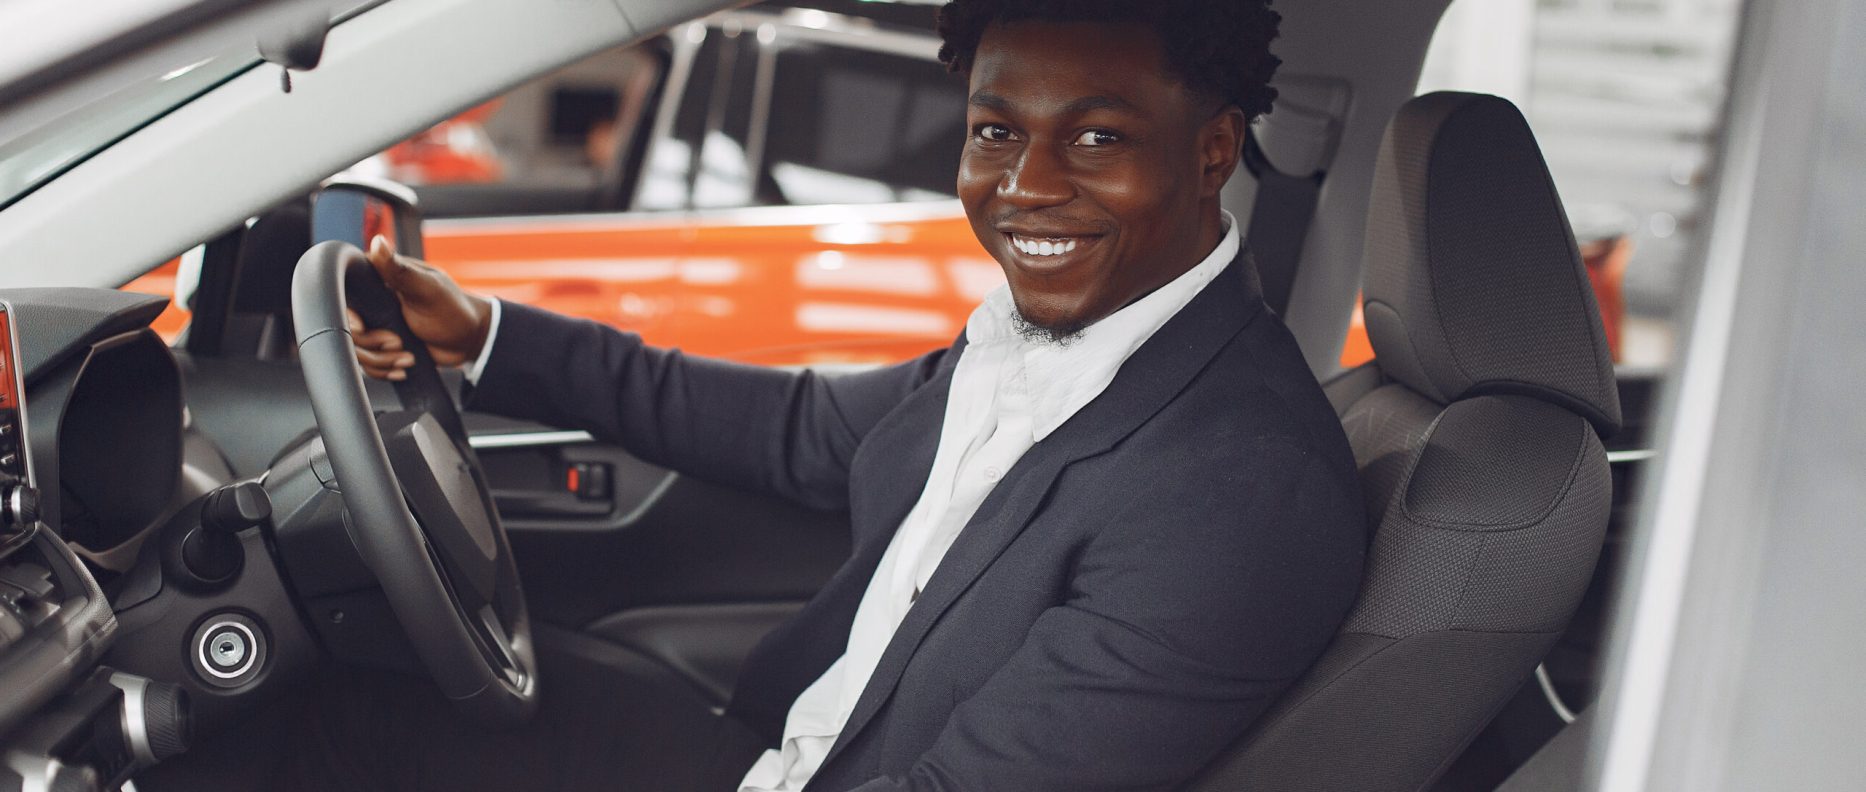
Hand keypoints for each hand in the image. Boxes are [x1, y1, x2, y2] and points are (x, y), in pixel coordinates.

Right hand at [347, 235, 493, 380]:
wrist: (470, 339)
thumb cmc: (454, 308)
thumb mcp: (427, 288)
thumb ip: (399, 269)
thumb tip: (378, 241)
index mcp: (379, 281)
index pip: (344, 296)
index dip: (349, 316)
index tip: (364, 327)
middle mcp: (373, 304)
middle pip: (348, 330)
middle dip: (373, 344)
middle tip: (398, 342)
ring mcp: (378, 327)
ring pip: (358, 352)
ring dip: (382, 361)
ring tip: (408, 357)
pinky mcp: (384, 348)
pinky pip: (369, 366)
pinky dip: (385, 371)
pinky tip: (404, 367)